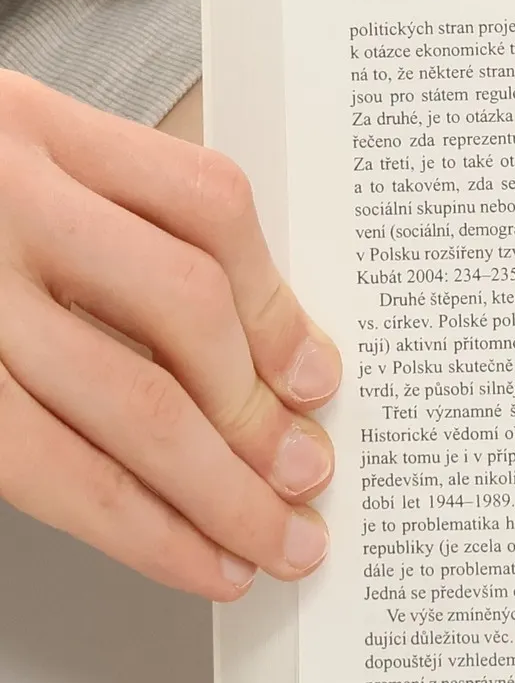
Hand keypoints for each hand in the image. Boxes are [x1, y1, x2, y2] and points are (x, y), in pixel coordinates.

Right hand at [0, 69, 339, 599]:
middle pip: (184, 305)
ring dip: (218, 492)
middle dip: (260, 412)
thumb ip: (125, 238)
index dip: (275, 307)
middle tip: (305, 477)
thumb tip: (273, 373)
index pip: (205, 204)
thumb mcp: (20, 182)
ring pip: (128, 401)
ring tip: (268, 542)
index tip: (316, 381)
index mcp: (36, 128)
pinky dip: (136, 526)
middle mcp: (0, 200)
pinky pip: (48, 467)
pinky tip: (183, 553)